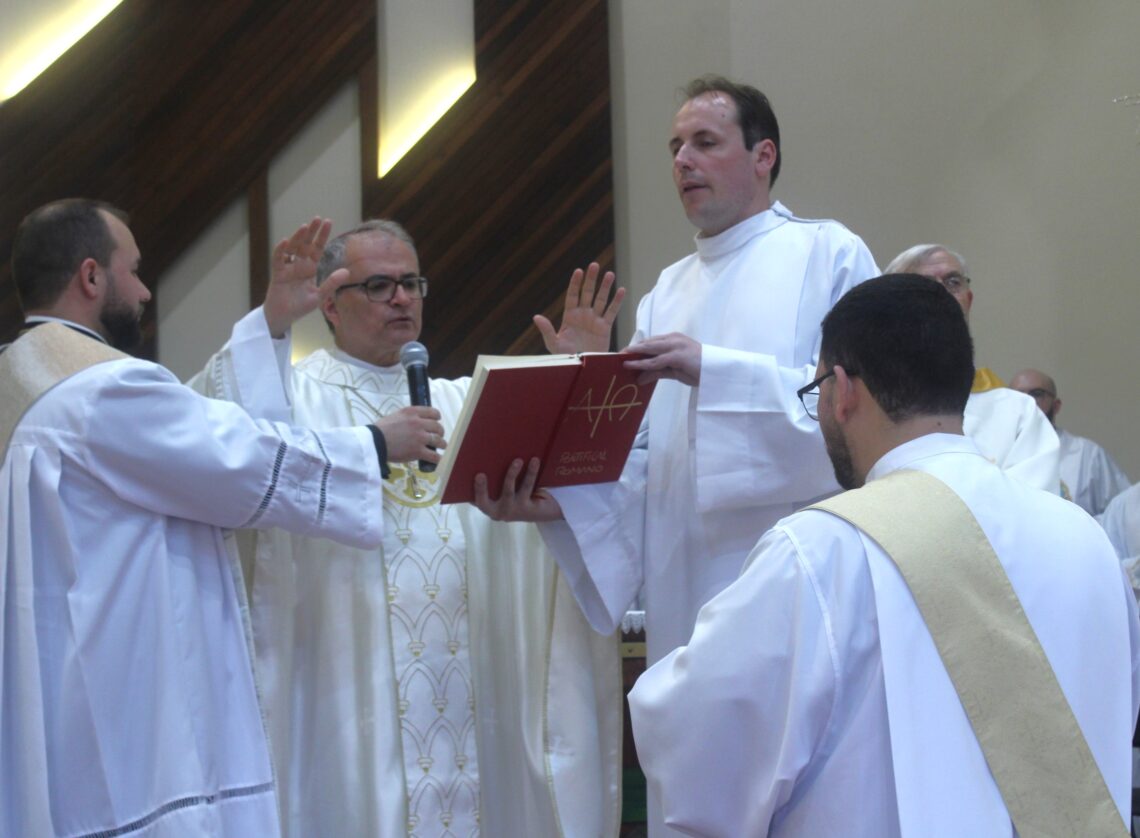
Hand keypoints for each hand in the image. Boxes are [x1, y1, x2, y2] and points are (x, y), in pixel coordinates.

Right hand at [263, 218, 334, 336]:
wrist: (284, 317)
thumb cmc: (300, 306)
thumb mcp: (319, 295)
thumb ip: (331, 283)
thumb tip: (347, 271)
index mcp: (310, 268)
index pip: (318, 249)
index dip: (322, 236)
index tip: (328, 222)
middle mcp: (299, 265)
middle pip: (306, 244)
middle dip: (312, 232)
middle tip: (318, 219)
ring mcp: (288, 268)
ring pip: (293, 248)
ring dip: (298, 237)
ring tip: (304, 227)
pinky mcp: (278, 273)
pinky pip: (279, 259)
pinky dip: (281, 250)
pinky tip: (286, 241)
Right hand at [374, 406, 444, 464]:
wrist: (374, 442)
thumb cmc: (380, 430)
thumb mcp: (395, 416)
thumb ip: (407, 418)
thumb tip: (414, 422)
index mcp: (412, 412)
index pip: (433, 412)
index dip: (437, 418)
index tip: (436, 422)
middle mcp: (418, 423)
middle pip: (438, 427)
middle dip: (440, 432)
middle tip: (437, 437)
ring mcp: (419, 437)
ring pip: (439, 441)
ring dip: (441, 444)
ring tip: (441, 447)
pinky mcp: (418, 451)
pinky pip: (434, 456)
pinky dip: (437, 458)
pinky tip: (436, 460)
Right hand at [472, 457, 563, 521]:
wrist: (541, 512)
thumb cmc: (515, 497)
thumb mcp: (502, 492)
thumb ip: (493, 483)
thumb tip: (481, 459)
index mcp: (490, 508)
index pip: (480, 501)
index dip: (478, 490)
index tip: (476, 476)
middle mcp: (501, 512)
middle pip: (488, 497)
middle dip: (485, 487)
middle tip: (480, 474)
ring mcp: (515, 511)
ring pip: (510, 490)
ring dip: (512, 473)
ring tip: (518, 460)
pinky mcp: (529, 508)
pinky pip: (528, 487)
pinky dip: (531, 472)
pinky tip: (534, 461)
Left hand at [534, 263, 625, 354]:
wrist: (583, 368)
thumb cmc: (567, 357)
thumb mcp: (554, 344)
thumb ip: (547, 330)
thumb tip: (536, 317)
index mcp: (570, 316)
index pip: (573, 296)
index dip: (575, 283)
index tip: (578, 271)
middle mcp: (583, 315)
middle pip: (587, 293)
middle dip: (591, 280)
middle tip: (594, 265)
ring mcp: (595, 320)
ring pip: (601, 300)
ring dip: (605, 287)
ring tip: (609, 274)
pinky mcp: (605, 327)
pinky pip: (612, 312)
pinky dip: (616, 302)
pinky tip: (621, 290)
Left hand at [624, 332, 701, 385]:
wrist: (718, 372)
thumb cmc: (698, 370)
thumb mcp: (674, 370)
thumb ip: (657, 372)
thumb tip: (639, 377)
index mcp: (673, 339)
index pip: (651, 342)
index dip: (637, 347)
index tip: (624, 353)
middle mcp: (673, 339)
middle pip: (647, 343)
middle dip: (631, 350)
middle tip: (617, 356)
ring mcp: (675, 346)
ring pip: (649, 350)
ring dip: (634, 356)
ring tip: (620, 361)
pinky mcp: (677, 356)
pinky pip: (655, 361)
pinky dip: (642, 364)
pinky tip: (632, 367)